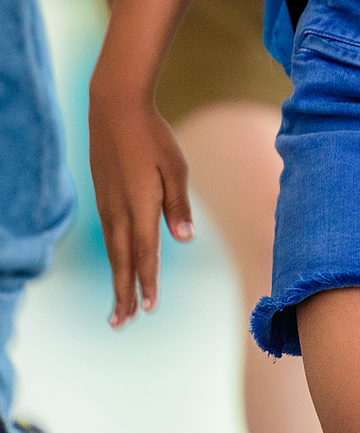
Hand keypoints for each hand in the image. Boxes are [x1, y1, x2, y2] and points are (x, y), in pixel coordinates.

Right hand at [89, 88, 194, 327]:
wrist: (115, 109)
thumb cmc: (152, 136)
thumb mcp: (174, 166)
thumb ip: (177, 203)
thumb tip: (183, 237)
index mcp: (140, 207)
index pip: (144, 254)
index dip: (147, 282)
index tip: (149, 308)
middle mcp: (119, 212)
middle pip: (122, 261)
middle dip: (124, 293)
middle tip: (122, 323)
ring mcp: (107, 204)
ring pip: (112, 251)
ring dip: (117, 279)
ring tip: (118, 306)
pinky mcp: (103, 196)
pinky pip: (108, 235)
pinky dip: (113, 256)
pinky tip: (119, 263)